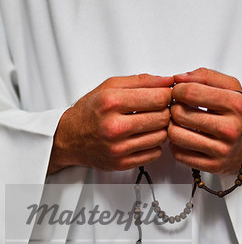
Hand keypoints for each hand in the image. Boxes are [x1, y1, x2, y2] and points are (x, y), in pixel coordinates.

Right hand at [48, 74, 173, 173]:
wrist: (69, 138)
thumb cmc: (90, 112)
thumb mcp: (110, 87)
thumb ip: (141, 81)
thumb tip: (168, 80)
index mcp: (111, 102)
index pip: (158, 98)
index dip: (166, 95)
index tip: (164, 96)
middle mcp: (114, 126)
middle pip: (162, 118)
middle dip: (164, 111)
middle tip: (157, 110)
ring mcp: (118, 148)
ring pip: (161, 137)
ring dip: (161, 129)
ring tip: (150, 123)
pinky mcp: (121, 163)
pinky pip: (155, 153)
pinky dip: (154, 145)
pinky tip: (144, 137)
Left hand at [168, 68, 241, 173]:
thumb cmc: (236, 113)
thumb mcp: (230, 87)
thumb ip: (204, 76)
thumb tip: (178, 78)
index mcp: (234, 105)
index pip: (190, 92)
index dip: (177, 90)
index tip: (178, 92)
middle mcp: (229, 129)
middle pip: (179, 114)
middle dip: (174, 108)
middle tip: (179, 108)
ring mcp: (221, 150)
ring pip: (175, 135)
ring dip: (172, 127)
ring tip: (180, 123)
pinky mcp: (212, 166)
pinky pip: (179, 154)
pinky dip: (176, 145)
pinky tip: (185, 138)